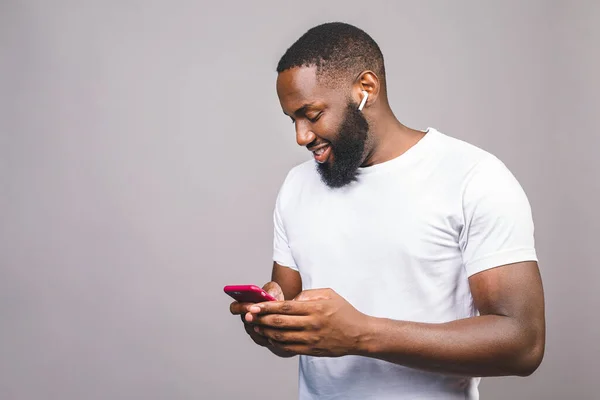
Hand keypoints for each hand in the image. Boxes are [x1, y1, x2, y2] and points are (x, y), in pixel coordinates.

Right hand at [229, 282, 283, 347]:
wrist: (283, 306)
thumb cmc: (274, 295)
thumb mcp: (272, 289)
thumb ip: (268, 291)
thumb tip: (267, 296)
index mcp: (243, 304)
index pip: (235, 307)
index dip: (242, 307)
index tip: (251, 306)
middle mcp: (245, 318)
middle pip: (246, 321)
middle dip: (255, 318)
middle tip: (263, 316)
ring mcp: (252, 330)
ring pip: (255, 331)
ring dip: (263, 326)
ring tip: (274, 322)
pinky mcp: (260, 338)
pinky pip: (262, 339)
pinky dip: (269, 334)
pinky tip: (278, 329)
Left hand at [246, 288, 367, 356]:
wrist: (359, 334)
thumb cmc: (344, 312)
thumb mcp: (329, 294)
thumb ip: (308, 294)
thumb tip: (290, 299)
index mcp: (315, 308)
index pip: (285, 307)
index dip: (267, 307)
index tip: (254, 306)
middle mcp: (312, 324)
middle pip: (279, 322)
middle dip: (261, 319)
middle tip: (249, 316)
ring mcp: (311, 339)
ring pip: (281, 336)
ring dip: (265, 331)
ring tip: (256, 326)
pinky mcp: (311, 350)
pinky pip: (288, 348)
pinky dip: (276, 343)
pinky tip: (269, 337)